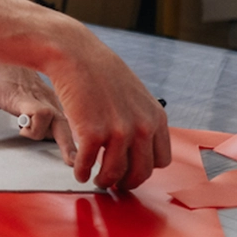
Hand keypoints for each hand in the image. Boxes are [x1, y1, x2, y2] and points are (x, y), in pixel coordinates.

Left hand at [0, 60, 75, 163]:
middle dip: (67, 142)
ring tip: (70, 156)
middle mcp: (39, 96)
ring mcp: (48, 97)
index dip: (36, 127)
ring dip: (68, 138)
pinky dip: (67, 128)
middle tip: (70, 161)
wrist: (3, 49)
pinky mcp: (51, 98)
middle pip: (60, 121)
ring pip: (65, 119)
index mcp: (21, 95)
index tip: (21, 131)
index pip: (40, 113)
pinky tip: (68, 140)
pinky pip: (64, 115)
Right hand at [45, 26, 171, 191]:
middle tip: (114, 182)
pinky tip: (78, 170)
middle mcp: (141, 128)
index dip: (144, 169)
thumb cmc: (100, 70)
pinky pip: (87, 164)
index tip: (132, 170)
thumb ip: (141, 118)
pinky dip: (81, 171)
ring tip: (95, 179)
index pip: (160, 161)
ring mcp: (117, 132)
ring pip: (114, 173)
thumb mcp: (135, 94)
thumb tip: (138, 142)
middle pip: (140, 172)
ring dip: (103, 181)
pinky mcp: (91, 133)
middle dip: (125, 182)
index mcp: (156, 118)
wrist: (75, 54)